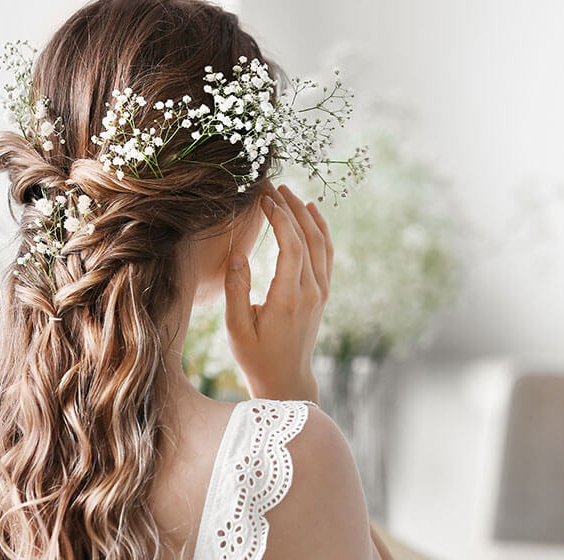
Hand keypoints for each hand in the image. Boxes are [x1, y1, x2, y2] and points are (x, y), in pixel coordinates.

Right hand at [223, 181, 333, 402]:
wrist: (286, 379)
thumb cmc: (256, 356)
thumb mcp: (237, 328)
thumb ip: (238, 290)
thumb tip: (240, 255)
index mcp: (289, 297)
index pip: (291, 245)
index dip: (279, 216)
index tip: (263, 197)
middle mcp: (312, 291)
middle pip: (308, 237)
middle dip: (291, 206)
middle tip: (272, 185)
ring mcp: (321, 291)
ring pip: (321, 243)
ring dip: (307, 214)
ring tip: (289, 192)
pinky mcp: (323, 293)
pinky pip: (326, 254)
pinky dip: (321, 230)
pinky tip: (312, 212)